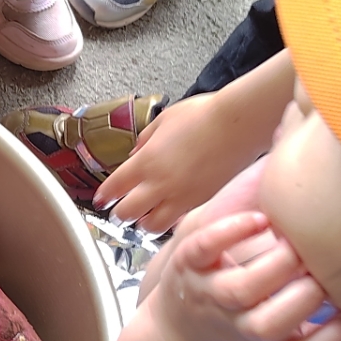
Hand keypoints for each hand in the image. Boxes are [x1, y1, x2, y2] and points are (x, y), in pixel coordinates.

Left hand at [96, 92, 260, 233]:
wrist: (239, 125)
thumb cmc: (204, 115)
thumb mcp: (165, 120)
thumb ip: (146, 139)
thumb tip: (135, 152)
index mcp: (146, 161)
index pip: (115, 187)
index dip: (105, 196)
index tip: (101, 200)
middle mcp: (160, 184)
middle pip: (129, 212)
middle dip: (121, 214)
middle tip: (120, 212)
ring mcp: (182, 197)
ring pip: (153, 225)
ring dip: (145, 223)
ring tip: (145, 219)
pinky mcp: (202, 202)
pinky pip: (178, 220)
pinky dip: (171, 220)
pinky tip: (172, 213)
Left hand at [147, 209, 340, 340]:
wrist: (176, 337)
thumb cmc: (242, 339)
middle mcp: (239, 326)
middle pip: (272, 325)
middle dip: (305, 297)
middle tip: (328, 268)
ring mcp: (211, 294)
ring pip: (242, 290)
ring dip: (277, 264)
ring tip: (299, 244)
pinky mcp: (187, 264)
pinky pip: (205, 247)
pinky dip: (229, 231)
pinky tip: (259, 219)